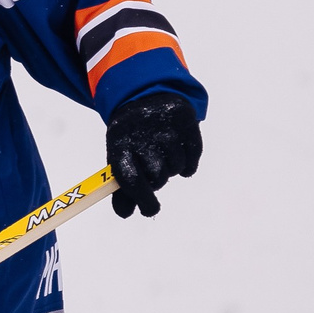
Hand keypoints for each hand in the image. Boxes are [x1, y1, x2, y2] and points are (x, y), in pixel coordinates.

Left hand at [105, 92, 201, 217]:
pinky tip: (179, 154)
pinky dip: (188, 163)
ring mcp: (165, 127)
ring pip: (176, 167)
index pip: (131, 179)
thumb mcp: (120, 156)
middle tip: (153, 169)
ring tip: (163, 155)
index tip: (150, 210)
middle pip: (157, 177)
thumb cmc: (131, 138)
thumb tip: (126, 214)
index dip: (142, 198)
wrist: (145, 98)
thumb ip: (122, 187)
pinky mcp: (186, 121)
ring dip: (172, 168)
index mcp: (120, 145)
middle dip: (157, 180)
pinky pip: (193, 156)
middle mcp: (142, 134)